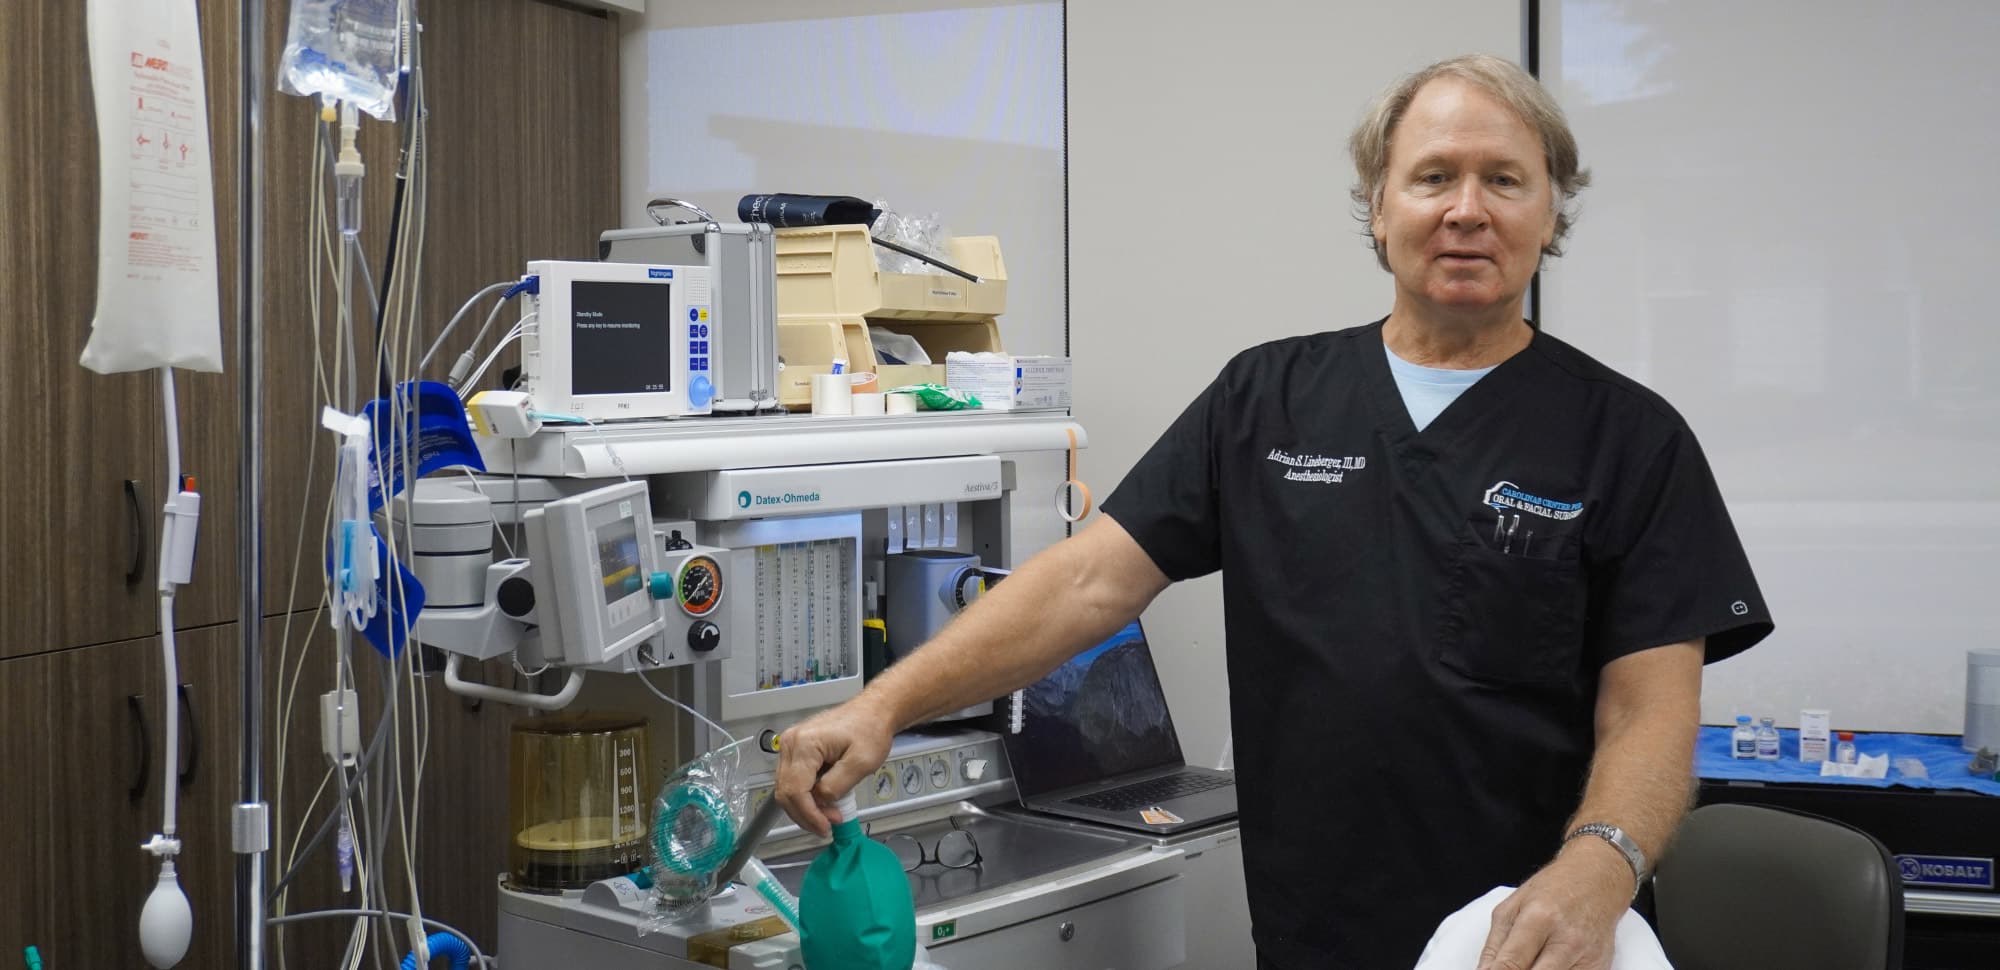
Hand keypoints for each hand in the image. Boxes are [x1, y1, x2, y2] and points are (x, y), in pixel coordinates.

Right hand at [773, 696, 895, 836]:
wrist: (872, 712)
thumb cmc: (870, 729)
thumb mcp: (861, 762)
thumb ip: (837, 786)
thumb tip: (821, 802)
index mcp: (805, 744)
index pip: (795, 790)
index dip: (810, 814)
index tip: (826, 827)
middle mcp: (791, 743)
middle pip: (785, 792)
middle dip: (806, 815)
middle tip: (828, 826)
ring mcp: (791, 746)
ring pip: (786, 789)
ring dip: (805, 808)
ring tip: (828, 815)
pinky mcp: (796, 750)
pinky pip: (793, 781)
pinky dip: (805, 797)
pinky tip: (822, 802)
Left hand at [1477, 840, 1633, 969]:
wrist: (1597, 880)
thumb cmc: (1552, 890)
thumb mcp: (1511, 908)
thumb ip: (1494, 946)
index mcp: (1539, 919)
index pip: (1511, 964)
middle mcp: (1567, 941)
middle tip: (1511, 967)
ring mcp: (1587, 957)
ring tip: (1531, 961)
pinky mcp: (1600, 967)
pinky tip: (1549, 963)